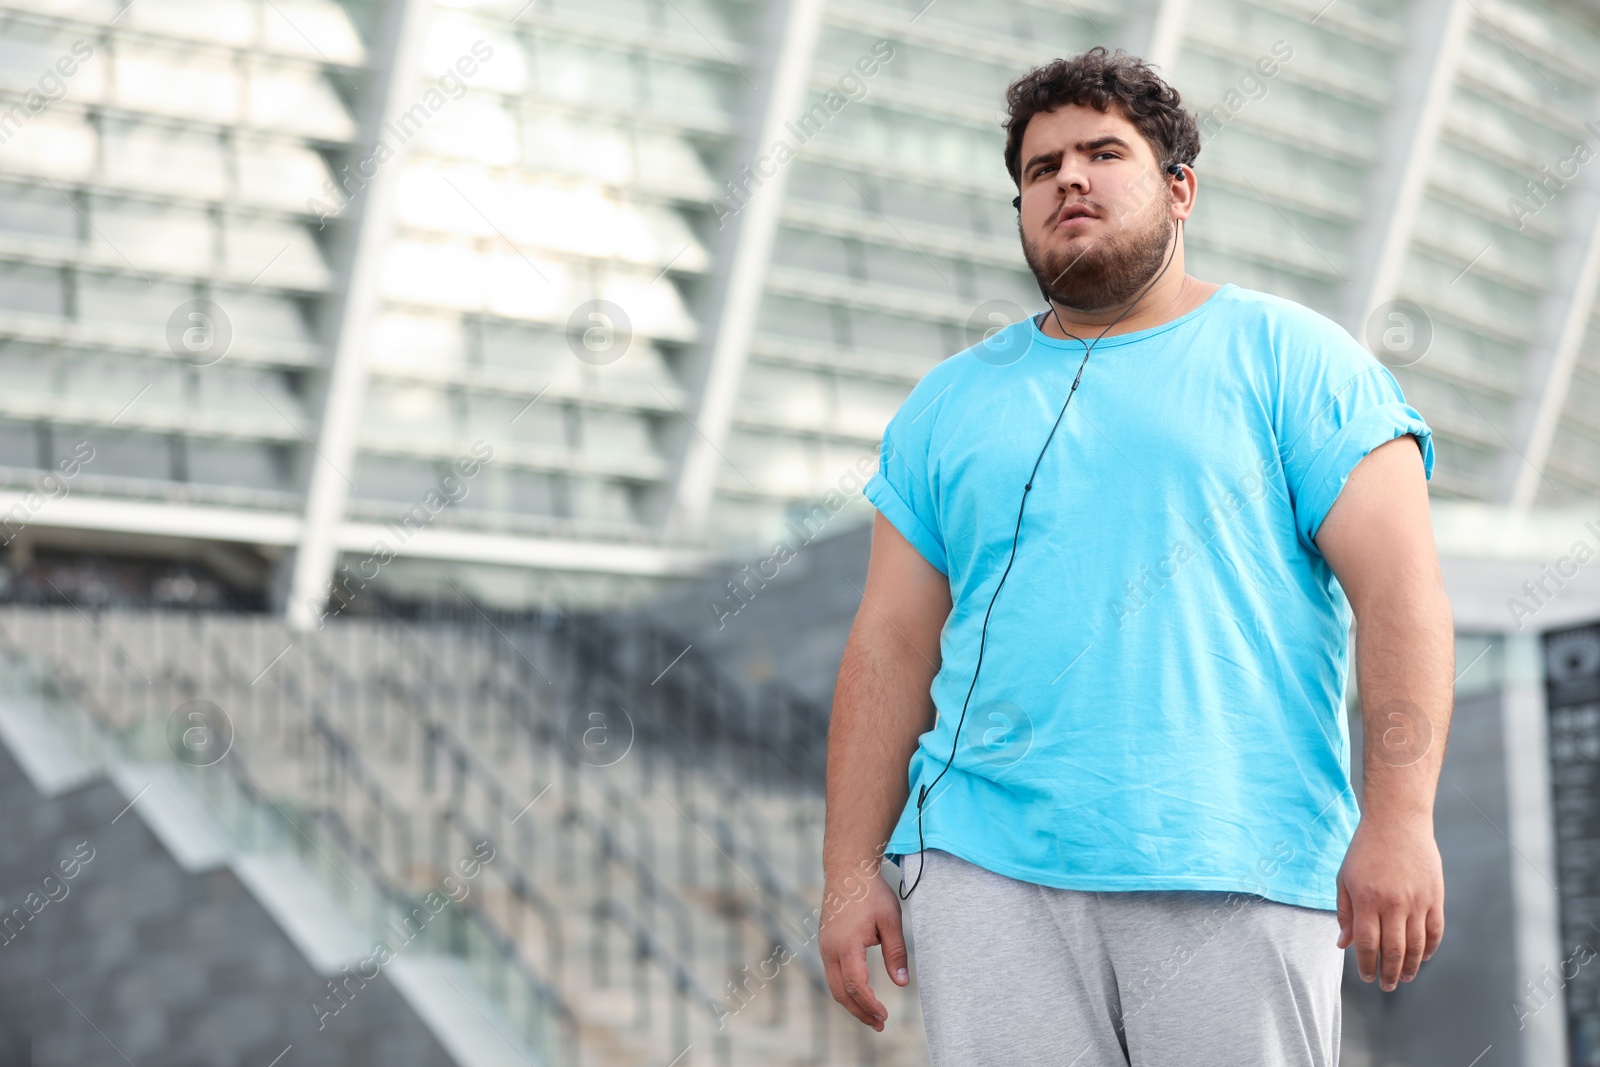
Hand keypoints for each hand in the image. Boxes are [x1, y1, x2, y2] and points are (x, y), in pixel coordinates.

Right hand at [818, 865, 909, 1030]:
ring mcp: (825, 946)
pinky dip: (845, 989)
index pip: (856, 986)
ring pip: (834, 985)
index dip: (870, 1005)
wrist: (848, 869)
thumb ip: (896, 953)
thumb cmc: (871, 893)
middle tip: (880, 1025)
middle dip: (860, 1012)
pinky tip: (860, 993)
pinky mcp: (825, 943)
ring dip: (851, 1003)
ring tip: (872, 1016)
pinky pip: (832, 974)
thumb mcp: (891, 921)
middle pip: (841, 992)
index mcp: (846, 945)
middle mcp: (830, 949)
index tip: (885, 1016)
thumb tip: (902, 983)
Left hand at [1335, 814, 1444, 990]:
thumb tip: (1343, 945)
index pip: (1367, 943)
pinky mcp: (1435, 897)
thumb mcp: (1344, 878)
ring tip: (1404, 977)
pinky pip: (1435, 930)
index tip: (1366, 976)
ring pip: (1416, 945)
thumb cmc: (1364, 850)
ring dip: (1411, 966)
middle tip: (1387, 986)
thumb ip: (1345, 913)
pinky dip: (1430, 948)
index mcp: (1367, 899)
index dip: (1366, 964)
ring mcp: (1417, 901)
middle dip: (1389, 973)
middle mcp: (1393, 903)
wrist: (1397, 822)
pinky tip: (1423, 957)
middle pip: (1393, 950)